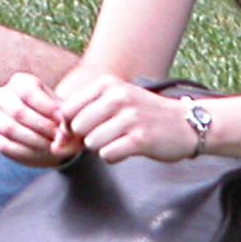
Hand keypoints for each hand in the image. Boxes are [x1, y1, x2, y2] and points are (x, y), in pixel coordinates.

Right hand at [0, 72, 82, 166]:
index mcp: (19, 82)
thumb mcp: (67, 114)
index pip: (28, 92)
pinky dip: (28, 151)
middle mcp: (4, 97)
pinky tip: (43, 151)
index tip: (62, 119)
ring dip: (35, 139)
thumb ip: (66, 121)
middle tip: (58, 135)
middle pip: (17, 111)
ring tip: (53, 144)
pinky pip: (8, 146)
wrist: (55, 136)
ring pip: (10, 129)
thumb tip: (60, 137)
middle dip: (41, 125)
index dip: (46, 107)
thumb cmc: (61, 117)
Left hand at [60, 75, 194, 163]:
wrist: (186, 124)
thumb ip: (81, 120)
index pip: (67, 110)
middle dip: (86, 138)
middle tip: (107, 136)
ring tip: (120, 140)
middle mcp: (118, 96)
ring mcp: (130, 117)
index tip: (85, 131)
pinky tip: (128, 148)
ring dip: (102, 147)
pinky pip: (108, 155)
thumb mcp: (113, 104)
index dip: (70, 126)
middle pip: (77, 128)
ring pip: (91, 142)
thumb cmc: (142, 116)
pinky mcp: (141, 138)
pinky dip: (114, 156)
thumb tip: (55, 148)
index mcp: (107, 84)